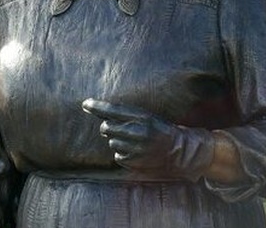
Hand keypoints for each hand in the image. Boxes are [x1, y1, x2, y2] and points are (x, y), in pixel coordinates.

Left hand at [82, 98, 214, 181]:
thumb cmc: (161, 130)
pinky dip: (123, 153)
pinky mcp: (134, 161)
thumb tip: (99, 110)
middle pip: (106, 127)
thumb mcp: (147, 117)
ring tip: (133, 141)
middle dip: (107, 127)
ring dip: (117, 141)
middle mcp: (137, 132)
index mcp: (142, 117)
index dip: (97, 107)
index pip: (113, 110)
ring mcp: (135, 148)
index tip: (85, 104)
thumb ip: (126, 114)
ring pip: (112, 142)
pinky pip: (117, 155)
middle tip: (117, 128)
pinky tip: (135, 151)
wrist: (180, 152)